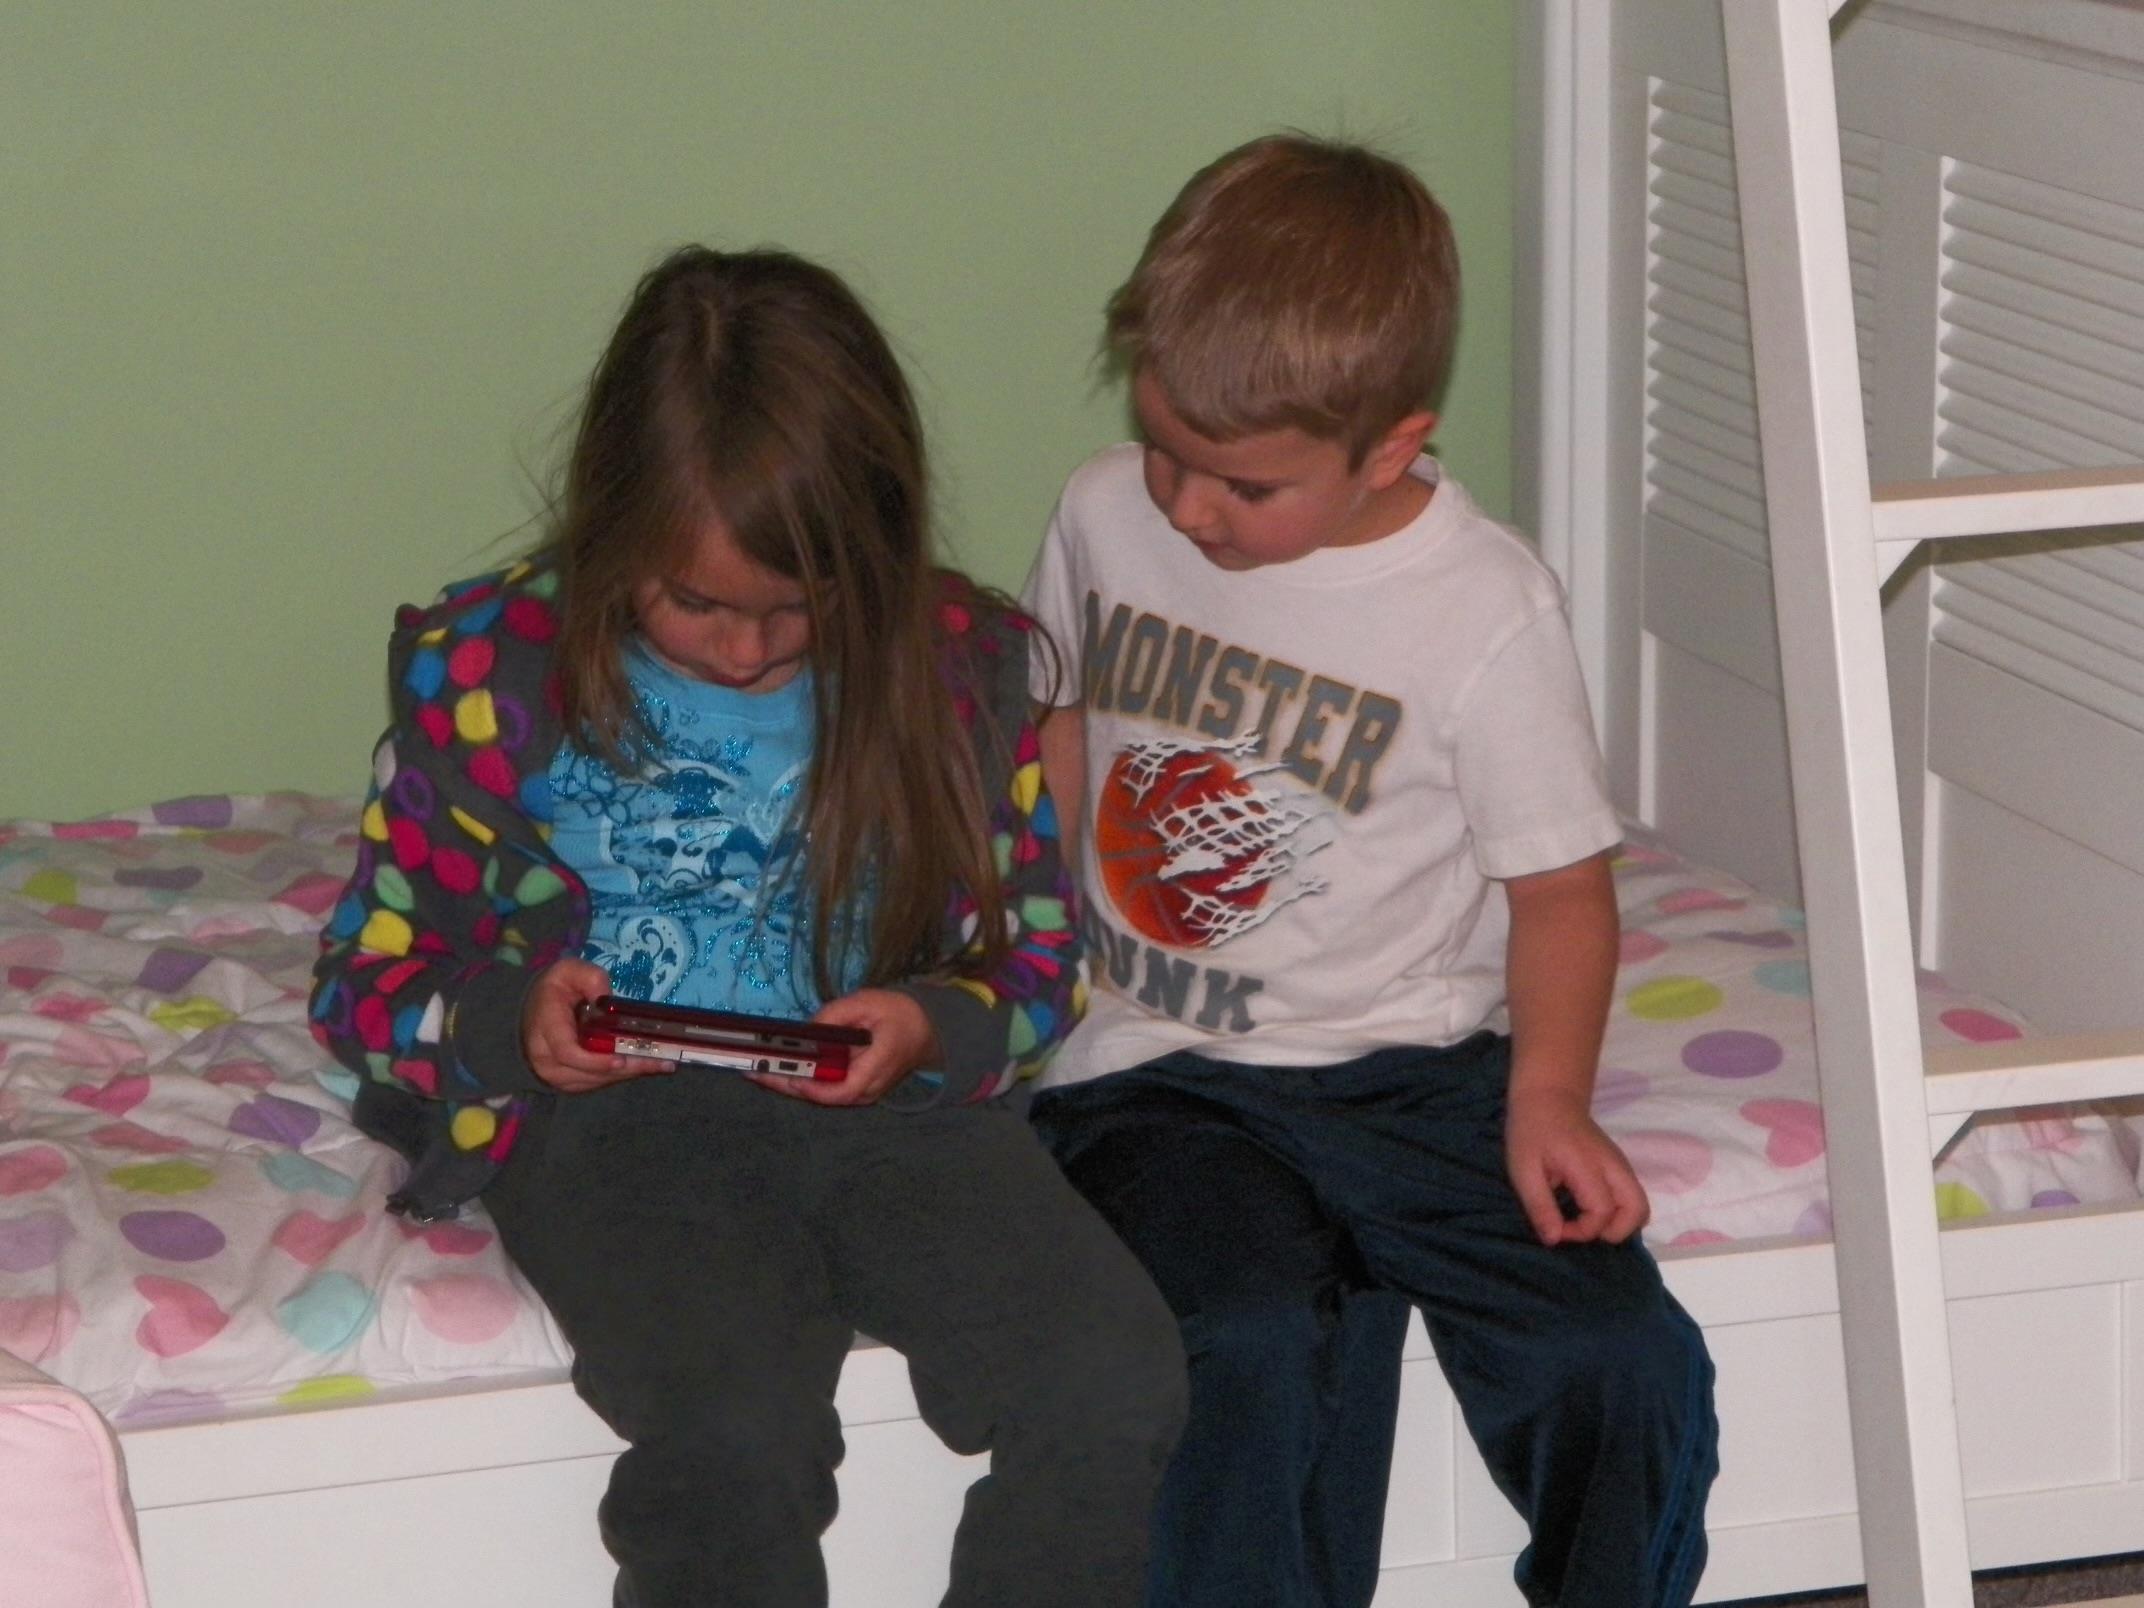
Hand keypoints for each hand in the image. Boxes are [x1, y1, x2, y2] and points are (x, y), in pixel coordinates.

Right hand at [521, 959, 671, 1092]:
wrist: (534, 1007)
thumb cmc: (556, 988)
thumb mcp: (570, 970)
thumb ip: (591, 979)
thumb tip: (609, 999)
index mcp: (546, 1027)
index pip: (567, 1052)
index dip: (595, 1061)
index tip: (622, 1060)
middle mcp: (545, 1057)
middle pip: (587, 1072)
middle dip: (626, 1069)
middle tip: (660, 1063)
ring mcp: (554, 1072)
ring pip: (593, 1081)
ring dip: (627, 1075)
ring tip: (660, 1064)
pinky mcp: (564, 1080)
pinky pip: (593, 1083)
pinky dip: (617, 1077)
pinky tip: (642, 1067)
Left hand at [749, 988, 937, 1106]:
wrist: (927, 1028)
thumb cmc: (900, 1013)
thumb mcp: (868, 1002)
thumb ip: (836, 1014)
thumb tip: (805, 1029)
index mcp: (877, 1067)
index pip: (844, 1090)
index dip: (814, 1086)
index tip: (789, 1074)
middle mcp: (869, 1088)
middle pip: (824, 1097)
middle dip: (787, 1085)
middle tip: (753, 1072)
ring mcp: (863, 1092)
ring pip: (822, 1095)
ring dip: (790, 1084)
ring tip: (758, 1069)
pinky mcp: (856, 1088)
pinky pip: (826, 1089)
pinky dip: (801, 1080)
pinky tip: (780, 1068)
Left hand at [1505, 1086, 1649, 1246]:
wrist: (1549, 1097)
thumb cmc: (1532, 1131)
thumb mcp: (1523, 1169)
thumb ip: (1539, 1205)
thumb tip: (1553, 1240)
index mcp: (1589, 1165)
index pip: (1602, 1212)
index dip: (1582, 1231)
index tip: (1556, 1228)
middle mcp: (1614, 1166)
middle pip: (1638, 1211)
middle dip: (1614, 1232)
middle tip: (1582, 1229)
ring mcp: (1621, 1166)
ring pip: (1641, 1206)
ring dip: (1620, 1224)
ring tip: (1587, 1222)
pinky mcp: (1620, 1167)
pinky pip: (1632, 1198)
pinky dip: (1619, 1214)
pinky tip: (1590, 1211)